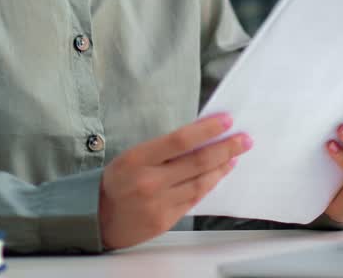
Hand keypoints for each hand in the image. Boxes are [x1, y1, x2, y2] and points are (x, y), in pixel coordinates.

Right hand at [99, 113, 251, 249]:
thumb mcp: (133, 157)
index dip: (207, 130)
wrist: (98, 218)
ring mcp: (159, 203)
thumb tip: (200, 136)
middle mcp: (149, 181)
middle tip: (244, 140)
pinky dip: (210, 184)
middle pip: (197, 162)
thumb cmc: (117, 181)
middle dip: (226, 148)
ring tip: (235, 155)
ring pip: (201, 182)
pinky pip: (195, 199)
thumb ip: (164, 149)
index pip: (180, 140)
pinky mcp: (166, 220)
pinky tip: (219, 174)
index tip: (227, 121)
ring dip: (222, 167)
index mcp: (138, 159)